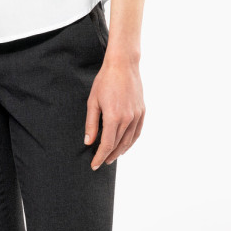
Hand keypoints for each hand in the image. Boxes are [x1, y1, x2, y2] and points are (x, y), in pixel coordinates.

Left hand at [84, 54, 144, 168]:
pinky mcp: (142, 111)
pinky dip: (131, 142)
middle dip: (109, 155)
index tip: (94, 165)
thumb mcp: (93, 102)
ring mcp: (137, 115)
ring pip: (129, 140)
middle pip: (118, 145)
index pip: (107, 144)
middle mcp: (128, 119)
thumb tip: (89, 142)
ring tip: (111, 157)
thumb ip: (91, 124)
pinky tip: (125, 146)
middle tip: (100, 162)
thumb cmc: (104, 81)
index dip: (99, 156)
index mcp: (114, 117)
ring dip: (120, 151)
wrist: (123, 65)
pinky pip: (137, 132)